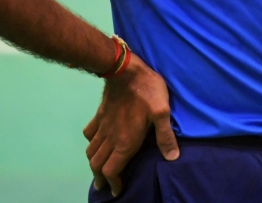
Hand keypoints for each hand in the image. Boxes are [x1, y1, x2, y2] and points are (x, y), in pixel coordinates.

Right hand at [83, 54, 179, 196]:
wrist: (125, 70)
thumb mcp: (163, 112)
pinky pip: (89, 133)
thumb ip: (166, 136)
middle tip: (106, 185)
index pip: (112, 170)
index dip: (114, 183)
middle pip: (97, 164)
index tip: (117, 190)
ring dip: (94, 163)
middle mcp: (110, 137)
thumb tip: (172, 158)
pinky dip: (90, 142)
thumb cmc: (147, 90)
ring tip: (100, 169)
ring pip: (91, 151)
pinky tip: (96, 142)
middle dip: (100, 177)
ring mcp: (103, 126)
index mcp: (125, 141)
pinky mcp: (99, 115)